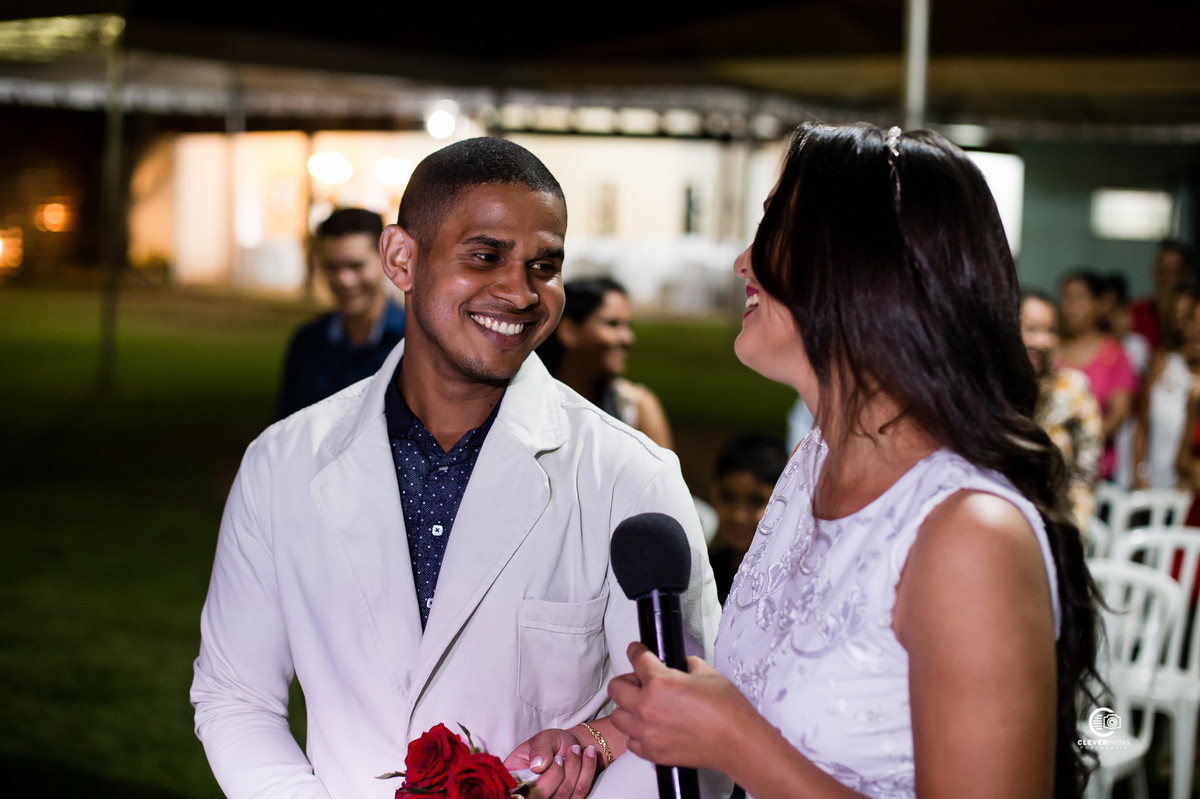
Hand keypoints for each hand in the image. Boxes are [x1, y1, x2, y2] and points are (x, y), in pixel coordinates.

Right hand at [504, 727, 598, 798]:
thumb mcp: (544, 738)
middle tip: (562, 755)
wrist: (574, 746)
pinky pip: (580, 791)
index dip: (531, 782)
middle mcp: (529, 792)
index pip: (516, 790)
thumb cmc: (553, 743)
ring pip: (562, 794)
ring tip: (575, 749)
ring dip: (574, 767)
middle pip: (540, 795)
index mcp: (515, 776)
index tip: (551, 760)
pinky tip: (588, 754)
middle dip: (557, 771)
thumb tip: (537, 766)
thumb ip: (540, 749)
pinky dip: (587, 770)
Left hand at [608, 642, 755, 773]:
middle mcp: (646, 706)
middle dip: (627, 680)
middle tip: (641, 681)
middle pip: (616, 687)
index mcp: (659, 681)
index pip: (636, 658)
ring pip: (617, 717)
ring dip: (628, 708)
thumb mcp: (707, 673)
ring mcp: (646, 732)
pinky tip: (651, 728)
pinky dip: (637, 734)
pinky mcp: (652, 753)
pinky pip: (631, 741)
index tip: (636, 651)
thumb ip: (687, 665)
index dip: (636, 650)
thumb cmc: (727, 710)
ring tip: (644, 707)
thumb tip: (681, 666)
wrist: (737, 742)